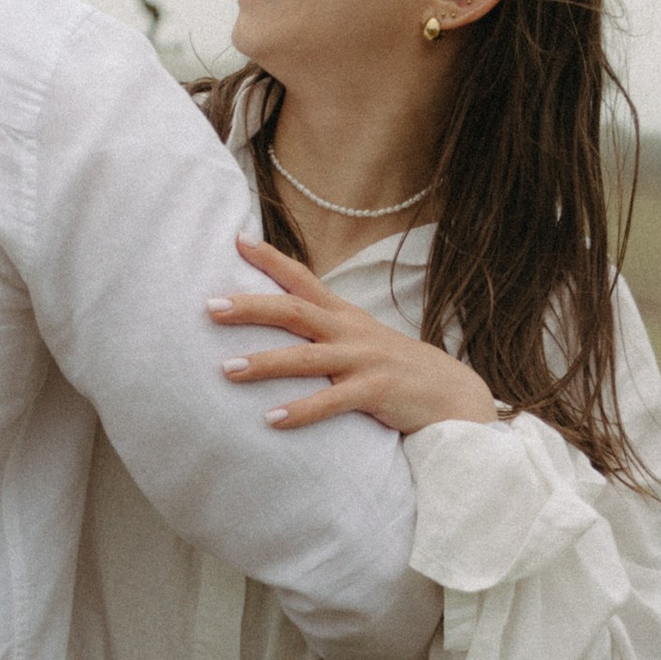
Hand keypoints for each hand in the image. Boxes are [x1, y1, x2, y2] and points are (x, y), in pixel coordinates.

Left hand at [208, 238, 502, 432]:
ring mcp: (364, 360)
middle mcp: (350, 331)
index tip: (236, 240)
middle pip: (294, 311)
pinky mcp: (376, 392)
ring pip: (306, 358)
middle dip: (250, 308)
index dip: (270, 259)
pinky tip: (271, 419)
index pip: (302, 279)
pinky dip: (301, 411)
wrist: (451, 394)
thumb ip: (324, 329)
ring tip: (226, 370)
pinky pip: (332, 402)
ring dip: (265, 363)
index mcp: (343, 316)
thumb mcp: (359, 340)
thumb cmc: (395, 369)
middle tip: (209, 307)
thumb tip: (281, 322)